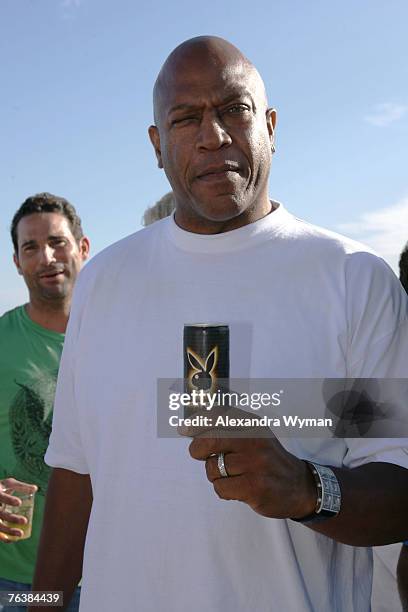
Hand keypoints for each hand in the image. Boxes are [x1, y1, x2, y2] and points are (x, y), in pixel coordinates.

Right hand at [0, 478, 37, 542]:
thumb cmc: (0, 488)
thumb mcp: (8, 484)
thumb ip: (21, 487)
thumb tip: (35, 489)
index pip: (1, 497)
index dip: (9, 500)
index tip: (19, 503)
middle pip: (0, 514)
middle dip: (12, 518)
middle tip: (24, 521)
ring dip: (8, 531)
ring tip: (21, 534)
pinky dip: (3, 537)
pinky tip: (12, 540)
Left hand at [178, 406, 316, 518]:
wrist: (299, 486)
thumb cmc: (268, 459)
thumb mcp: (253, 434)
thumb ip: (226, 427)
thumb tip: (189, 426)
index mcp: (252, 424)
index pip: (217, 416)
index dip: (197, 422)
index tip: (184, 429)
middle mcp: (255, 440)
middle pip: (210, 440)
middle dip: (199, 450)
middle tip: (201, 455)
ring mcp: (255, 464)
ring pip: (213, 468)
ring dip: (216, 474)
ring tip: (232, 475)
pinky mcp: (254, 487)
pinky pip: (221, 488)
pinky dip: (223, 490)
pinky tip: (238, 488)